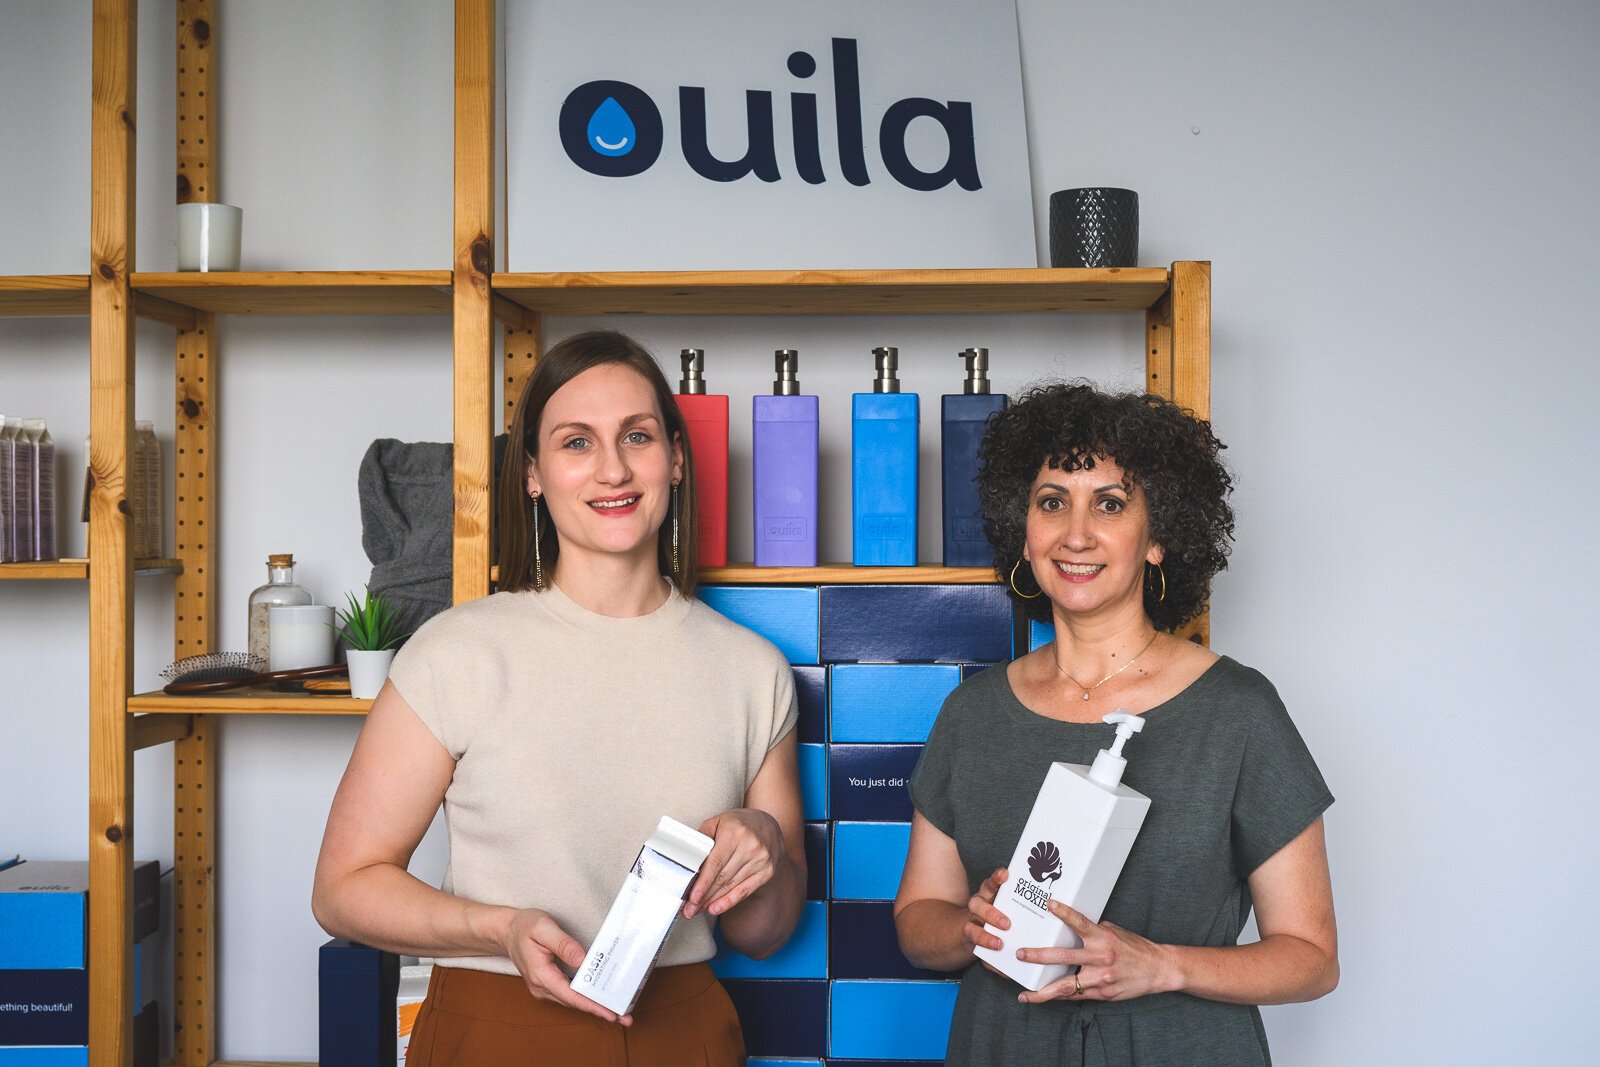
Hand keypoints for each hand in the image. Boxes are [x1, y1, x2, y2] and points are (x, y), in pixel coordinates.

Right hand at [500, 908, 630, 1025]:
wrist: (506, 931)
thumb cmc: (524, 927)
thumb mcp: (542, 927)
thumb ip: (563, 943)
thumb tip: (582, 959)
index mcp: (541, 975)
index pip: (570, 995)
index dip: (591, 1006)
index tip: (610, 1014)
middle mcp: (543, 986)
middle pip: (575, 1003)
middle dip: (600, 1010)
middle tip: (625, 1018)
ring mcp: (545, 987)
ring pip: (573, 1000)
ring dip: (595, 1006)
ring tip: (618, 1010)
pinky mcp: (549, 984)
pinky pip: (570, 994)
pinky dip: (586, 997)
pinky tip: (600, 997)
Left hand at [686, 808, 784, 918]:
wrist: (769, 825)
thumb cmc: (739, 824)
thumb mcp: (718, 821)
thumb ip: (702, 836)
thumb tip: (687, 855)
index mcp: (735, 833)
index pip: (716, 862)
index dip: (704, 882)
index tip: (693, 897)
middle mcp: (750, 847)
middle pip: (723, 877)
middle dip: (704, 896)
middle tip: (689, 909)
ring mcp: (761, 860)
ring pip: (732, 886)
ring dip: (713, 901)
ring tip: (698, 909)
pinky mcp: (767, 871)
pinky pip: (745, 891)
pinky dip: (729, 901)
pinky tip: (717, 908)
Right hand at [962, 867, 1011, 957]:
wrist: (969, 932)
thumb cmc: (997, 915)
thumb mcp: (1005, 905)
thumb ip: (1019, 903)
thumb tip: (1051, 904)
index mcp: (988, 896)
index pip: (990, 884)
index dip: (996, 878)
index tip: (1006, 875)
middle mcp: (977, 907)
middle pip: (977, 904)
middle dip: (991, 913)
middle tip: (1006, 924)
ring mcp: (971, 924)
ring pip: (970, 928)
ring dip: (985, 936)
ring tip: (999, 944)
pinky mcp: (970, 941)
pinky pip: (974, 948)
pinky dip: (986, 957)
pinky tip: (997, 966)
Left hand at [1016, 900, 1176, 1003]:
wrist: (1158, 969)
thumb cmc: (1134, 947)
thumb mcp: (1114, 931)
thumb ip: (1092, 931)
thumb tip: (1069, 926)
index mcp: (1103, 938)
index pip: (1080, 922)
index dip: (1065, 913)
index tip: (1049, 904)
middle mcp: (1101, 958)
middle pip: (1065, 957)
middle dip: (1039, 956)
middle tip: (1020, 954)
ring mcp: (1101, 978)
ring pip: (1067, 986)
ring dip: (1044, 991)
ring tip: (1025, 994)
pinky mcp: (1103, 994)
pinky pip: (1077, 996)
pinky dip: (1059, 997)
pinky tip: (1043, 998)